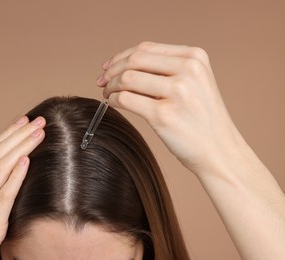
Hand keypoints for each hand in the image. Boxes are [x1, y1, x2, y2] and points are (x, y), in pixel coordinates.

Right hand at [0, 116, 45, 259]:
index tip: (24, 121)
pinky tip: (26, 161)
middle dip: (20, 134)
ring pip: (1, 168)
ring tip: (38, 133)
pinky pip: (4, 196)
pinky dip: (15, 176)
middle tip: (39, 120)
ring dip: (22, 147)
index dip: (9, 134)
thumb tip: (8, 175)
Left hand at [97, 41, 243, 174]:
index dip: (121, 56)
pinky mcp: (164, 115)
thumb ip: (166, 70)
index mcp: (195, 57)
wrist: (219, 151)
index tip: (109, 67)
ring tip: (107, 94)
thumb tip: (123, 66)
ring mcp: (177, 92)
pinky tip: (113, 103)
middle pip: (134, 60)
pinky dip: (114, 99)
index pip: (146, 49)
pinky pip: (126, 99)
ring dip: (111, 86)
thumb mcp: (194, 83)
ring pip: (127, 79)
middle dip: (112, 70)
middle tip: (101, 81)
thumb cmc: (202, 119)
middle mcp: (188, 70)